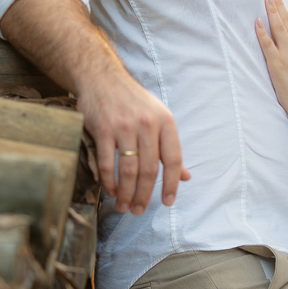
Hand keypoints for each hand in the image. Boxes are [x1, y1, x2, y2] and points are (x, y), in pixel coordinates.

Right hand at [76, 59, 190, 215]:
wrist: (102, 77)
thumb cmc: (133, 101)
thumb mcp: (159, 118)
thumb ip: (169, 149)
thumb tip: (185, 177)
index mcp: (165, 121)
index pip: (173, 159)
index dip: (171, 184)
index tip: (167, 202)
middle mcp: (147, 124)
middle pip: (149, 170)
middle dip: (144, 195)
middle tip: (138, 210)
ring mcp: (124, 126)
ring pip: (128, 170)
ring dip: (126, 193)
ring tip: (123, 206)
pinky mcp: (102, 129)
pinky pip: (107, 163)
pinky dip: (108, 182)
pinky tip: (109, 191)